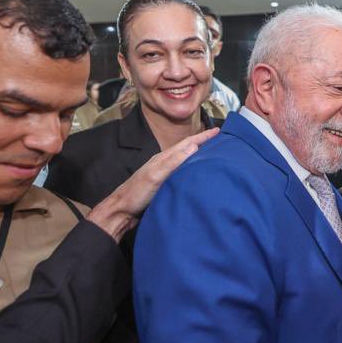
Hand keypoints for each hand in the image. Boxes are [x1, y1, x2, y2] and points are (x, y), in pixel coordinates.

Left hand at [87, 127, 219, 240]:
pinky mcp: (164, 185)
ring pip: (185, 160)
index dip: (203, 136)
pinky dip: (192, 169)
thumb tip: (194, 146)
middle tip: (220, 140)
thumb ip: (173, 161)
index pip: (187, 143)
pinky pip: (183, 172)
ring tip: (212, 154)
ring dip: (199, 155)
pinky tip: (196, 174)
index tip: (219, 131)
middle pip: (187, 149)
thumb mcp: (155, 176)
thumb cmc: (136, 194)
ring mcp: (164, 174)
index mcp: (163, 158)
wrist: (121, 212)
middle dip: (203, 143)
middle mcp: (164, 164)